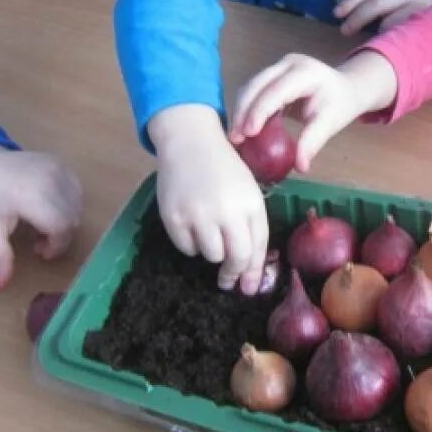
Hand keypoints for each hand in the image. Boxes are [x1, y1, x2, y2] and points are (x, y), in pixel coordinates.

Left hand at [0, 146, 82, 289]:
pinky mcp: (61, 163)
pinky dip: (68, 204)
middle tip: (37, 241)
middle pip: (72, 219)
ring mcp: (59, 169)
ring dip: (65, 220)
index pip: (62, 227)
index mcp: (32, 197)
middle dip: (59, 236)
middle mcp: (52, 180)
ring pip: (77, 206)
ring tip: (41, 224)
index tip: (38, 252)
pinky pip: (76, 191)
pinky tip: (48, 207)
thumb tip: (0, 287)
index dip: (55, 246)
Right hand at [148, 104, 268, 293]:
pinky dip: (191, 244)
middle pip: (236, 258)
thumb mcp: (248, 193)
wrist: (190, 143)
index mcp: (251, 204)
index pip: (257, 248)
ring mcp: (199, 214)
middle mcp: (227, 210)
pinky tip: (192, 224)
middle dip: (233, 273)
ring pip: (210, 256)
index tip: (249, 288)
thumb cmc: (225, 170)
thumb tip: (249, 270)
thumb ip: (251, 227)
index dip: (253, 272)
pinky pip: (186, 248)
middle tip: (227, 280)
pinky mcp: (174, 217)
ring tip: (208, 232)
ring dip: (211, 252)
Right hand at [230, 51, 398, 171]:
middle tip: (235, 139)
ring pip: (249, 87)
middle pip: (256, 85)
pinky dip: (245, 109)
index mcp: (305, 72)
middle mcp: (287, 64)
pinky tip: (242, 128)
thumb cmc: (339, 105)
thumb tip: (300, 166)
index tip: (247, 133)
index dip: (259, 110)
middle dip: (243, 111)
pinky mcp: (270, 75)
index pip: (276, 90)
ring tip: (236, 137)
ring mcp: (277, 67)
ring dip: (240, 111)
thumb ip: (313, 141)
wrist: (345, 89)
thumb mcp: (331, 123)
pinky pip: (252, 91)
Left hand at [333, 0, 431, 35]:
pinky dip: (388, 37)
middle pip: (377, 1)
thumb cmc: (416, 17)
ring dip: (368, 26)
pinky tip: (384, 44)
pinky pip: (399, 31)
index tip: (336, 13)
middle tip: (343, 29)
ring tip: (356, 36)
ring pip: (387, 18)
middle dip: (357, 15)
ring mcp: (421, 6)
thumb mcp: (393, 2)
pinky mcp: (426, 23)